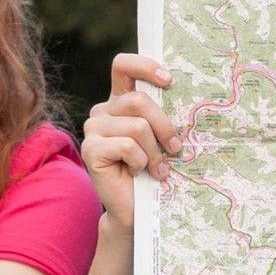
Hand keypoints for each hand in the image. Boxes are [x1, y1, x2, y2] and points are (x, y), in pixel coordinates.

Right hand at [82, 53, 179, 229]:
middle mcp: (103, 111)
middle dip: (164, 125)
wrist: (136, 208)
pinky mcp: (90, 149)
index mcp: (120, 101)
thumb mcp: (160, 137)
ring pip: (137, 126)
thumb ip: (162, 115)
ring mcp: (93, 129)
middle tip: (175, 148)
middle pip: (138, 100)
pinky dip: (140, 162)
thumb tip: (186, 95)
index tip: (169, 80)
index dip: (144, 66)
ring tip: (157, 168)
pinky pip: (127, 146)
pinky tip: (136, 173)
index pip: (123, 66)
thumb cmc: (153, 170)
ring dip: (154, 151)